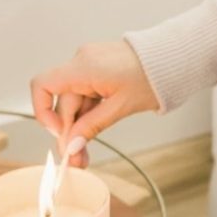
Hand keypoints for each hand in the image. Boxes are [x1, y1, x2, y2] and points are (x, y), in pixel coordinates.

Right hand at [30, 41, 158, 166]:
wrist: (173, 58)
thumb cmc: (153, 77)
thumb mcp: (122, 106)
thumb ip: (93, 125)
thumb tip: (71, 145)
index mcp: (84, 67)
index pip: (43, 85)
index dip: (44, 112)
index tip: (59, 133)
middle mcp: (82, 61)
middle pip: (63, 100)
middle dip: (69, 131)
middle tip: (76, 158)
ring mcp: (90, 63)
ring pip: (75, 100)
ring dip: (79, 125)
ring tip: (85, 153)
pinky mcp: (98, 68)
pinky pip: (86, 92)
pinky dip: (88, 112)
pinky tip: (92, 131)